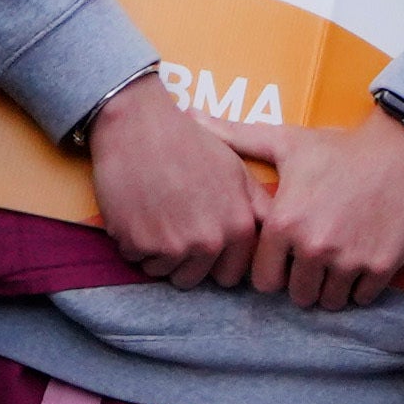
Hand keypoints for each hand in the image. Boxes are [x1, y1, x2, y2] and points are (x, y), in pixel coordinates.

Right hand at [85, 72, 268, 287]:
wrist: (138, 125)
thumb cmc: (188, 142)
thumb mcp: (236, 170)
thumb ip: (256, 207)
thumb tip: (271, 231)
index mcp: (239, 227)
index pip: (230, 275)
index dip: (214, 260)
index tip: (201, 240)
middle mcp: (211, 241)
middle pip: (194, 278)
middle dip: (183, 261)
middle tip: (172, 225)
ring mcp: (174, 245)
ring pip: (164, 271)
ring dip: (155, 252)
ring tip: (155, 213)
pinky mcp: (139, 244)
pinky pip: (135, 258)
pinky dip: (131, 241)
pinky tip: (136, 210)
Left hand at [238, 116, 403, 309]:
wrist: (401, 146)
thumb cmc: (339, 146)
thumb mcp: (285, 141)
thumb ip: (235, 136)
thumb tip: (191, 114)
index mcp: (284, 223)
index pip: (264, 281)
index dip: (274, 269)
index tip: (287, 256)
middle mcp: (314, 247)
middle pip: (298, 295)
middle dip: (303, 281)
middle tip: (315, 258)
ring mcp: (350, 259)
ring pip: (329, 301)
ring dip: (331, 287)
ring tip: (337, 261)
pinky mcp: (382, 265)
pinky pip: (362, 298)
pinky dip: (360, 285)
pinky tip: (360, 259)